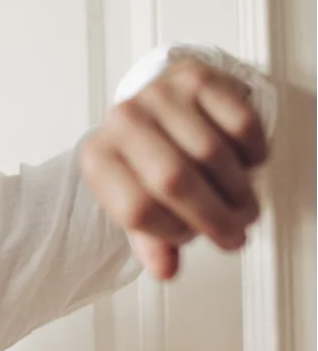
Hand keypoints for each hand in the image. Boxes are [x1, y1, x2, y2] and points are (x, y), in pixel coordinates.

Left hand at [81, 58, 268, 279]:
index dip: (173, 233)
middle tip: (235, 234)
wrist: (162, 105)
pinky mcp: (197, 79)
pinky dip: (253, 155)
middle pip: (175, 182)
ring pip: (212, 155)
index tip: (195, 239)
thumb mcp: (142, 200)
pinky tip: (247, 165)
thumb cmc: (150, 160)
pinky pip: (240, 125)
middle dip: (214, 217)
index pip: (137, 210)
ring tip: (244, 206)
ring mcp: (159, 95)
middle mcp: (122, 121)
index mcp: (98, 158)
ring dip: (238, 191)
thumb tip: (165, 271)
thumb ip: (151, 241)